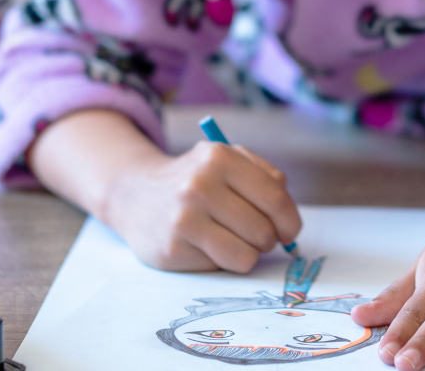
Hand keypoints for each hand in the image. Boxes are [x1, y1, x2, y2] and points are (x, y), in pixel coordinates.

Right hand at [103, 140, 301, 272]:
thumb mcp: (227, 160)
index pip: (275, 198)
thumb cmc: (195, 179)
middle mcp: (199, 186)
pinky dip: (222, 261)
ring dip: (248, 253)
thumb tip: (288, 219)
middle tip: (254, 234)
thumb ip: (266, 178)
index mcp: (220, 158)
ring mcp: (183, 219)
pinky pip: (221, 266)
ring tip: (233, 239)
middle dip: (267, 239)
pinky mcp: (172, 249)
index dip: (290, 221)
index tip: (289, 232)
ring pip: (246, 255)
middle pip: (263, 230)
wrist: (135, 194)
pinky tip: (204, 244)